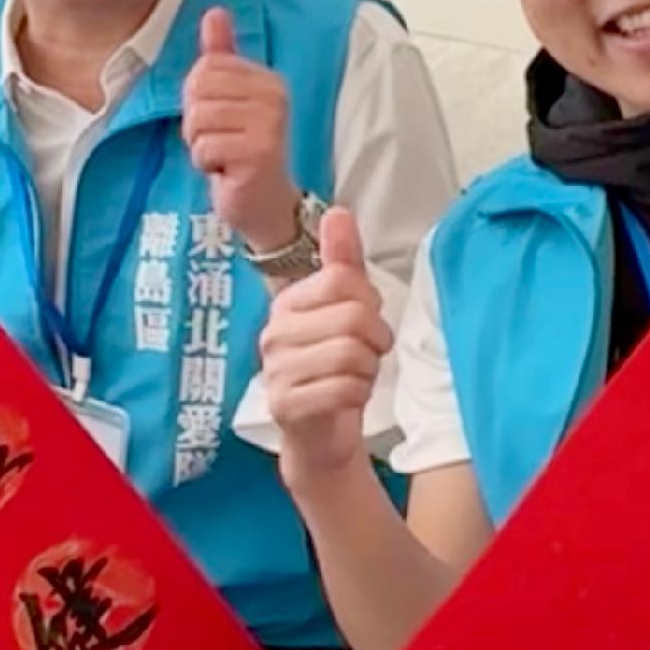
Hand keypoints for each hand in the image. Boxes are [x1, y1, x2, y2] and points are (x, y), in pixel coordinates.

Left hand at [185, 6, 300, 249]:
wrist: (265, 206)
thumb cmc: (242, 153)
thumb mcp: (229, 101)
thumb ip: (221, 57)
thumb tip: (214, 12)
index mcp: (266, 79)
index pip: (204, 68)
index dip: (197, 99)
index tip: (220, 122)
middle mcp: (275, 96)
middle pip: (197, 91)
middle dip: (196, 123)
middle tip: (220, 142)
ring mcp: (270, 124)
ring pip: (198, 120)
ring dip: (200, 145)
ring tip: (224, 158)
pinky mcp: (259, 153)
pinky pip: (204, 147)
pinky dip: (207, 165)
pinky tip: (228, 173)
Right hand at [257, 205, 389, 479]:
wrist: (320, 437)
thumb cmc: (334, 369)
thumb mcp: (344, 311)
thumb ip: (343, 262)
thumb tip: (339, 212)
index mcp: (287, 303)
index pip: (343, 279)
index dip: (369, 302)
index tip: (364, 322)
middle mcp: (274, 333)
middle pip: (353, 316)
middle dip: (375, 340)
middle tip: (365, 356)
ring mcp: (276, 370)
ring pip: (351, 353)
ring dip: (368, 370)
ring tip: (354, 378)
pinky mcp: (286, 405)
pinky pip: (344, 388)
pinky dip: (359, 394)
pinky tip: (347, 398)